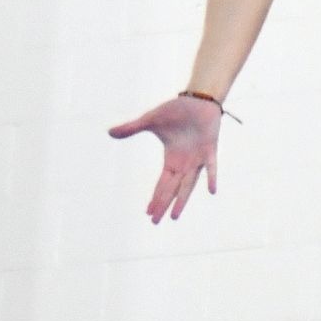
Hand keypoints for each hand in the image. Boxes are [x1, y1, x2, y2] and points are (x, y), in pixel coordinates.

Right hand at [108, 94, 221, 222]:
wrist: (198, 99)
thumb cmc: (177, 110)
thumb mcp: (150, 121)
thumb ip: (132, 128)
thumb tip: (109, 133)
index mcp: (172, 159)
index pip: (163, 183)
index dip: (156, 197)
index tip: (149, 213)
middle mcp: (185, 163)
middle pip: (172, 189)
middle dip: (164, 204)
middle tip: (155, 222)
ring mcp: (198, 158)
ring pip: (189, 184)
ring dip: (182, 199)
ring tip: (174, 216)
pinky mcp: (210, 149)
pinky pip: (211, 166)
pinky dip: (211, 176)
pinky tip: (211, 190)